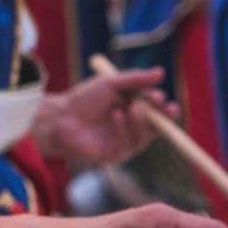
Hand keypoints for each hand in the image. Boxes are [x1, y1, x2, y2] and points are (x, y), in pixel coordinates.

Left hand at [32, 68, 168, 167]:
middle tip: (166, 109)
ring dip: (140, 120)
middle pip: (159, 128)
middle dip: (165, 118)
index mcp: (136, 109)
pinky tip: (114, 116)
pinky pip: (128, 145)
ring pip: (145, 136)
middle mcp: (134, 128)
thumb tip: (161, 72)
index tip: (160, 97)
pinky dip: (123, 129)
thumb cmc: (85, 99)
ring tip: (130, 107)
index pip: (158, 111)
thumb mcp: (112, 83)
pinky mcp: (115, 155)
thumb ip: (136, 79)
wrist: (61, 116)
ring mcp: (126, 143)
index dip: (163, 105)